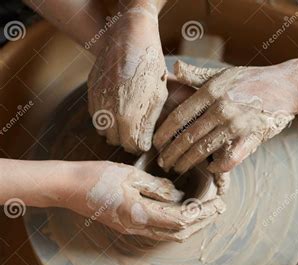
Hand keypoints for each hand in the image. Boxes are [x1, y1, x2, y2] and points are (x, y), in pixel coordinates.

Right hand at [66, 161, 223, 241]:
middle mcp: (138, 226)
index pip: (181, 218)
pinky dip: (176, 225)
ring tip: (207, 212)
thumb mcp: (130, 175)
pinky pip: (158, 231)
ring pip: (169, 234)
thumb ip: (156, 186)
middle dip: (202, 221)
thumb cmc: (96, 176)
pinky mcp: (127, 225)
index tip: (219, 203)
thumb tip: (177, 194)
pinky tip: (183, 213)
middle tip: (219, 208)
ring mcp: (132, 228)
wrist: (67, 187)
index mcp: (140, 213)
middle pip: (179, 232)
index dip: (203, 212)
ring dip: (191, 225)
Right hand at [88, 0, 167, 153]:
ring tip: (129, 120)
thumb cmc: (150, 65)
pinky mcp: (90, 90)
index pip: (130, 146)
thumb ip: (149, 122)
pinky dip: (105, 116)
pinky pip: (95, 113)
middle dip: (126, 140)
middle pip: (114, 141)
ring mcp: (96, 100)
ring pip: (102, 129)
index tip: (145, 142)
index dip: (139, 146)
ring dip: (115, 129)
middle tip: (138, 133)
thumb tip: (144, 142)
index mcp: (128, 115)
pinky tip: (118, 106)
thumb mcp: (158, 96)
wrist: (129, 36)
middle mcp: (108, 111)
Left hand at [153, 60, 297, 172]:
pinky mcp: (251, 137)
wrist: (287, 85)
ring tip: (178, 167)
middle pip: (188, 136)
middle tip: (163, 162)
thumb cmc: (252, 79)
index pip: (180, 116)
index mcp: (212, 91)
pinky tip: (210, 167)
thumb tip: (172, 69)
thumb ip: (196, 75)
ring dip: (188, 162)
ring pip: (204, 149)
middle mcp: (222, 108)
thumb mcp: (223, 73)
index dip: (165, 133)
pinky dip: (218, 165)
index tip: (156, 144)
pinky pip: (230, 158)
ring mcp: (237, 124)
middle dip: (172, 153)